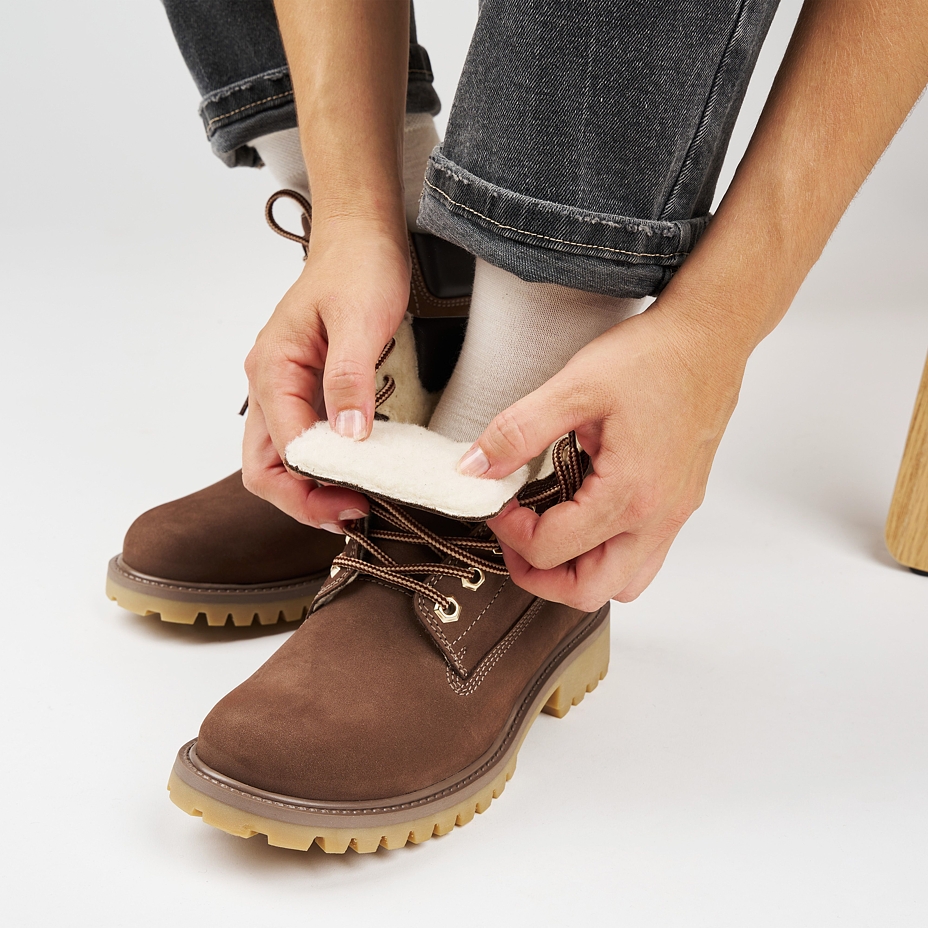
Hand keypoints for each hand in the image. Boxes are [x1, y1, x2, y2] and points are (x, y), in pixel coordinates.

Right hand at [242, 220, 409, 528]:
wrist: (361, 238)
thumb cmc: (358, 268)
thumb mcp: (361, 321)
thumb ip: (350, 380)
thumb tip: (347, 437)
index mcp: (272, 370)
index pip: (278, 451)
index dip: (312, 488)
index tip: (355, 504)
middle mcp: (268, 384)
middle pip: (265, 466)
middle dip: (302, 501)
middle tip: (351, 516)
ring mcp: (284, 389)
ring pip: (279, 459)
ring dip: (309, 490)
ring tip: (354, 505)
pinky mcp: (306, 390)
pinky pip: (302, 441)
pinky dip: (321, 469)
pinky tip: (353, 477)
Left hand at [465, 303, 748, 608]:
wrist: (711, 337)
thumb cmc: (655, 357)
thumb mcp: (574, 386)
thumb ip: (518, 432)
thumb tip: (474, 468)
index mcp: (629, 494)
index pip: (552, 550)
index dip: (510, 533)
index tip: (498, 502)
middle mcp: (657, 517)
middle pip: (589, 591)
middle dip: (539, 576)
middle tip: (515, 538)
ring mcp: (673, 515)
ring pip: (622, 583)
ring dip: (578, 572)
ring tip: (550, 533)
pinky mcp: (680, 504)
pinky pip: (643, 557)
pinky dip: (607, 552)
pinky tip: (586, 512)